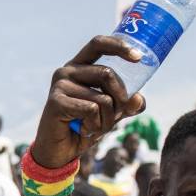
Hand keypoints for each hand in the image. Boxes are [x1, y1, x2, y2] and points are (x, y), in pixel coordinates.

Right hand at [32, 36, 145, 168]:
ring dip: (108, 119)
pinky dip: (95, 125)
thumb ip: (126, 104)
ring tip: (95, 127)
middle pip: (107, 73)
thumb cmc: (85, 126)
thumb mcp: (111, 113)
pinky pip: (91, 109)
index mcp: (80, 66)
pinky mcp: (56, 102)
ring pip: (103, 97)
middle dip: (121, 99)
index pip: (98, 44)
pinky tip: (84, 130)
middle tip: (117, 115)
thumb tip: (139, 99)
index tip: (138, 57)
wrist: (60, 151)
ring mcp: (60, 85)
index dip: (119, 46)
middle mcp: (67, 71)